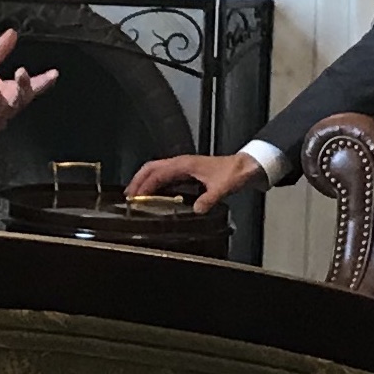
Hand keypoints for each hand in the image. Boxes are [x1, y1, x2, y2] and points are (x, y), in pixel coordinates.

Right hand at [127, 151, 268, 212]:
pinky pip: (164, 175)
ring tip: (134, 195)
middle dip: (137, 180)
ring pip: (156, 169)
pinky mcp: (187, 171)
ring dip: (144, 180)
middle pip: (151, 167)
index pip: (158, 173)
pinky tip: (153, 193)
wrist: (245, 166)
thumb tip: (196, 209)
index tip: (136, 197)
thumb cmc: (234, 172)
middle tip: (128, 196)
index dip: (145, 185)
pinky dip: (154, 182)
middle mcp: (181, 163)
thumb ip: (209, 198)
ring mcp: (183, 166)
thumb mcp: (222, 187)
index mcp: (185, 164)